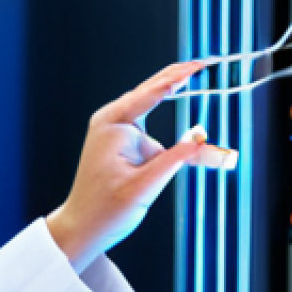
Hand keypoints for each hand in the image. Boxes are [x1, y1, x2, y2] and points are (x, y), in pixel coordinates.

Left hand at [46, 61, 235, 271]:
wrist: (82, 227)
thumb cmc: (105, 210)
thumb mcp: (147, 185)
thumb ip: (178, 159)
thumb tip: (204, 137)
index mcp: (112, 124)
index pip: (153, 92)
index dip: (180, 76)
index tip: (202, 64)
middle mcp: (111, 120)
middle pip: (153, 91)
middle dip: (180, 80)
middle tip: (209, 65)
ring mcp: (114, 128)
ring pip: (153, 106)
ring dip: (176, 97)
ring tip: (200, 82)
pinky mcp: (120, 140)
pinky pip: (148, 121)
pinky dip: (167, 115)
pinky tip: (182, 103)